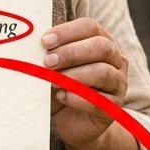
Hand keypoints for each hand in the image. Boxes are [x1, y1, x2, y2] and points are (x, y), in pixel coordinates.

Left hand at [41, 18, 128, 149]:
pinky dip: (77, 98)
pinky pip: (99, 100)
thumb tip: (31, 45)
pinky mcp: (114, 107)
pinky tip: (61, 97)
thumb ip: (49, 55)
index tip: (44, 41)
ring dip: (74, 75)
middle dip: (72, 53)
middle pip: (101, 47)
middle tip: (48, 62)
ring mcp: (118, 84)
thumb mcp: (54, 68)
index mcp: (102, 41)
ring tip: (52, 82)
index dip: (67, 32)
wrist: (72, 122)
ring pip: (103, 72)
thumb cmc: (61, 87)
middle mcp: (116, 60)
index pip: (90, 27)